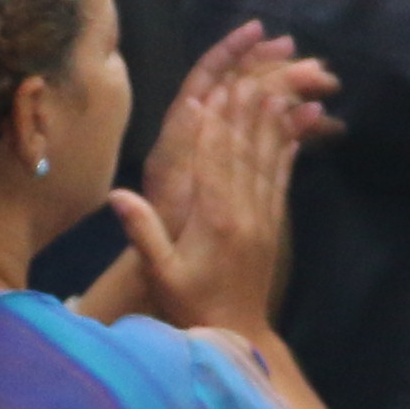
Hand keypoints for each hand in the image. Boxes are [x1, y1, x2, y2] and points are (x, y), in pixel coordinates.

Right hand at [111, 22, 335, 339]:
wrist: (236, 334)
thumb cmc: (190, 305)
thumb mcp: (161, 273)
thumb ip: (143, 233)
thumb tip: (118, 194)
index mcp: (215, 222)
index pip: (213, 162)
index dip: (211, 125)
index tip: (209, 91)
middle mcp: (245, 214)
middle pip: (245, 153)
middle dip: (244, 112)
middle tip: (246, 74)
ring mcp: (264, 219)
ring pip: (268, 161)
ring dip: (270, 123)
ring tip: (274, 87)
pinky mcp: (273, 226)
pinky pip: (281, 181)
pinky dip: (286, 152)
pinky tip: (291, 130)